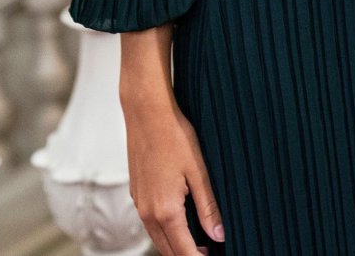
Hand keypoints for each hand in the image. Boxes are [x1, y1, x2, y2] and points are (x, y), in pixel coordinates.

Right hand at [123, 88, 224, 253]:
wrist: (146, 112)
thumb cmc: (174, 135)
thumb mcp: (198, 171)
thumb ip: (208, 207)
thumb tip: (218, 236)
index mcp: (166, 211)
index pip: (184, 252)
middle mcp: (148, 213)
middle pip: (168, 251)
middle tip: (210, 252)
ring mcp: (139, 204)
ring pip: (158, 238)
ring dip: (176, 245)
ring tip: (199, 242)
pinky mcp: (136, 193)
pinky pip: (150, 223)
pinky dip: (165, 230)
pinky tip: (180, 221)